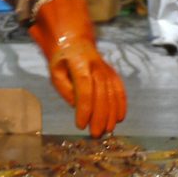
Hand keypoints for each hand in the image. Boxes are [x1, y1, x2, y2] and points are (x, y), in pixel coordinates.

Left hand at [30, 0, 127, 136]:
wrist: (76, 43)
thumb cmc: (63, 61)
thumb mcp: (56, 73)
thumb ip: (65, 89)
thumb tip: (76, 106)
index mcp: (79, 65)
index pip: (84, 89)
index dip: (84, 109)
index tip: (81, 125)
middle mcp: (96, 67)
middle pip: (101, 94)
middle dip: (99, 117)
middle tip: (95, 134)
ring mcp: (106, 70)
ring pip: (112, 94)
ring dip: (111, 114)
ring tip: (107, 130)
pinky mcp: (113, 74)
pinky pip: (120, 90)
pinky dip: (121, 105)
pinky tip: (120, 118)